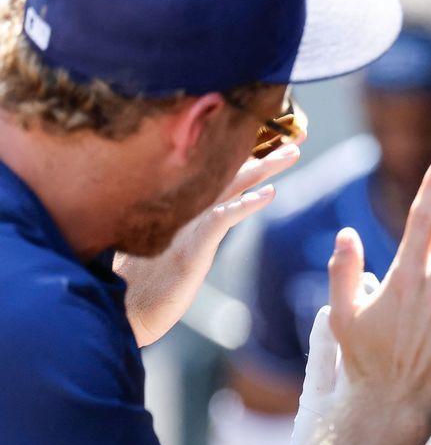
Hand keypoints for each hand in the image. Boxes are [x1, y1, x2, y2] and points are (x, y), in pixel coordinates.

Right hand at [118, 145, 302, 346]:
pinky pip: (222, 219)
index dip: (249, 153)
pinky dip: (246, 205)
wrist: (119, 312)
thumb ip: (184, 228)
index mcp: (182, 206)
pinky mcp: (190, 248)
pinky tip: (271, 193)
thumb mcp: (166, 247)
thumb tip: (200, 220)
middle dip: (264, 150)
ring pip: (230, 187)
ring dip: (264, 168)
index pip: (219, 172)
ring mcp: (187, 225)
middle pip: (230, 171)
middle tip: (297, 132)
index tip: (278, 136)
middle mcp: (186, 208)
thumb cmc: (139, 284)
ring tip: (293, 152)